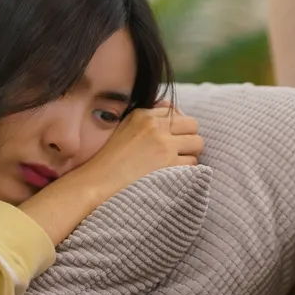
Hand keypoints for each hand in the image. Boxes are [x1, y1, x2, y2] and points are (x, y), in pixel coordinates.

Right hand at [75, 103, 204, 198]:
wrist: (97, 184)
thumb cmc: (109, 160)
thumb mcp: (125, 129)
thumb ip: (149, 118)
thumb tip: (176, 111)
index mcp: (143, 115)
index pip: (176, 112)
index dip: (178, 127)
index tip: (172, 139)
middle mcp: (155, 126)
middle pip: (193, 125)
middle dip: (189, 138)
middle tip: (178, 152)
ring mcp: (164, 145)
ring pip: (197, 144)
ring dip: (189, 155)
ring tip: (172, 165)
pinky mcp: (170, 165)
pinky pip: (193, 163)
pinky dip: (186, 171)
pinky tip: (170, 175)